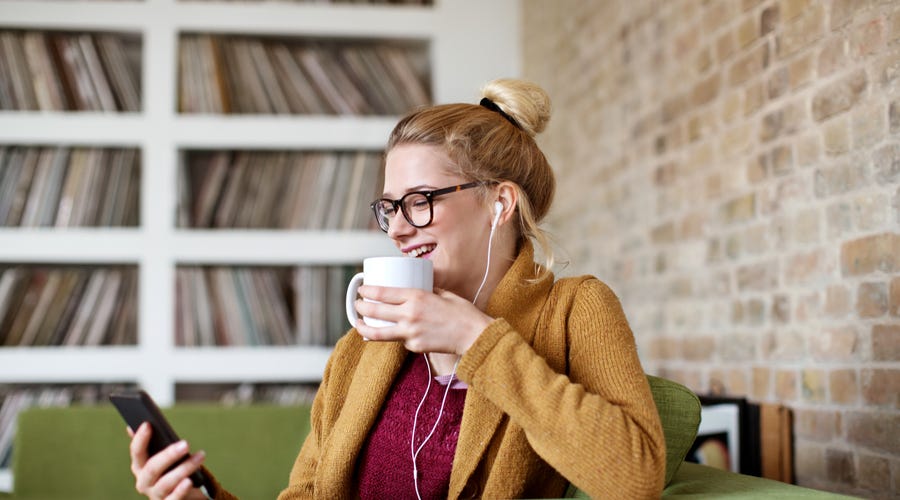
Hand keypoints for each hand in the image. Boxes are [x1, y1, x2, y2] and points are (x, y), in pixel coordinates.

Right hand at [127, 422, 207, 499]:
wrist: (184, 492)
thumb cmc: (173, 468)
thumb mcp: (165, 454)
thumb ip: (155, 441)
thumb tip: (139, 423)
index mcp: (139, 466)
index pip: (137, 452)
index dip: (140, 439)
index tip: (148, 424)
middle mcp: (143, 482)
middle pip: (152, 468)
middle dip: (169, 455)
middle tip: (186, 444)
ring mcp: (155, 495)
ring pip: (166, 482)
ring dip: (185, 468)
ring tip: (200, 456)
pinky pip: (174, 499)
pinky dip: (181, 490)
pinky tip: (190, 481)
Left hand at [353, 285, 492, 353]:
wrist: (474, 336)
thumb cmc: (462, 313)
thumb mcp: (443, 293)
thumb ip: (426, 291)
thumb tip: (413, 288)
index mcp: (417, 297)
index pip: (382, 292)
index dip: (367, 291)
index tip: (362, 289)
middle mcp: (410, 314)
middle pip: (375, 311)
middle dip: (360, 307)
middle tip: (357, 305)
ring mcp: (410, 333)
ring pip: (377, 333)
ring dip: (364, 327)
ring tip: (359, 324)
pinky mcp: (414, 347)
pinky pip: (400, 340)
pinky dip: (396, 336)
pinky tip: (397, 332)